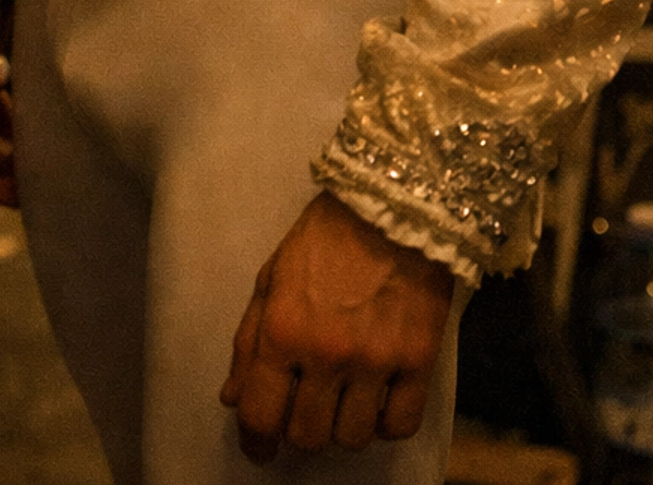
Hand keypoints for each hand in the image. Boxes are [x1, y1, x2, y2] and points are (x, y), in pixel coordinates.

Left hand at [220, 193, 453, 462]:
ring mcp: (375, 361)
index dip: (256, 442)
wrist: (392, 205)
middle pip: (307, 436)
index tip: (259, 447)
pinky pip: (399, 425)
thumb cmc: (323, 237)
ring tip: (343, 397)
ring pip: (352, 438)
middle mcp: (326, 353)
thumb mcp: (271, 277)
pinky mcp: (419, 361)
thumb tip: (233, 398)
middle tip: (305, 406)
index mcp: (282, 330)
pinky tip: (379, 398)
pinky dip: (386, 422)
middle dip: (300, 428)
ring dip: (343, 425)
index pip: (260, 415)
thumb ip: (249, 341)